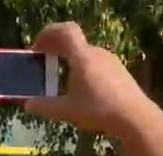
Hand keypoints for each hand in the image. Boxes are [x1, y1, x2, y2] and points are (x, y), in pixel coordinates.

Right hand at [25, 22, 155, 134]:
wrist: (134, 117)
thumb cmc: (98, 110)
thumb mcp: (67, 110)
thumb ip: (46, 107)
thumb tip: (28, 105)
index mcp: (82, 56)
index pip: (65, 31)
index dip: (49, 33)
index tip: (38, 47)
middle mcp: (97, 53)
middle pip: (74, 43)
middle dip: (56, 49)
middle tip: (45, 62)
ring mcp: (111, 60)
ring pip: (86, 54)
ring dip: (71, 59)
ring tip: (62, 77)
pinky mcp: (120, 71)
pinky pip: (97, 63)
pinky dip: (84, 68)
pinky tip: (83, 87)